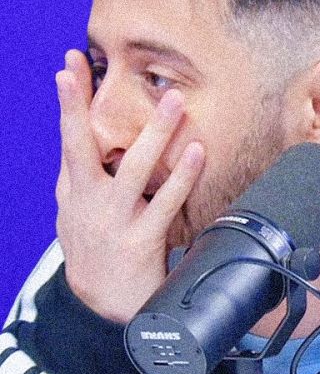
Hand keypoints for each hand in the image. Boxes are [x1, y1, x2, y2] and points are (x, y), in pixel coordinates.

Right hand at [55, 50, 203, 323]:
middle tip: (93, 65)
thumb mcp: (78, 216)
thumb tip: (96, 143)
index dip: (69, 102)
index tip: (70, 65)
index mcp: (72, 193)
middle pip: (79, 146)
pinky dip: (183, 175)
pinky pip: (165, 201)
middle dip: (80, 105)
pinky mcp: (139, 240)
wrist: (102, 308)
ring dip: (155, 132)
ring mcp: (111, 220)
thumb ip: (86, 181)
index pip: (68, 138)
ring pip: (133, 168)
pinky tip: (197, 151)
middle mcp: (86, 202)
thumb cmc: (97, 253)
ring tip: (174, 100)